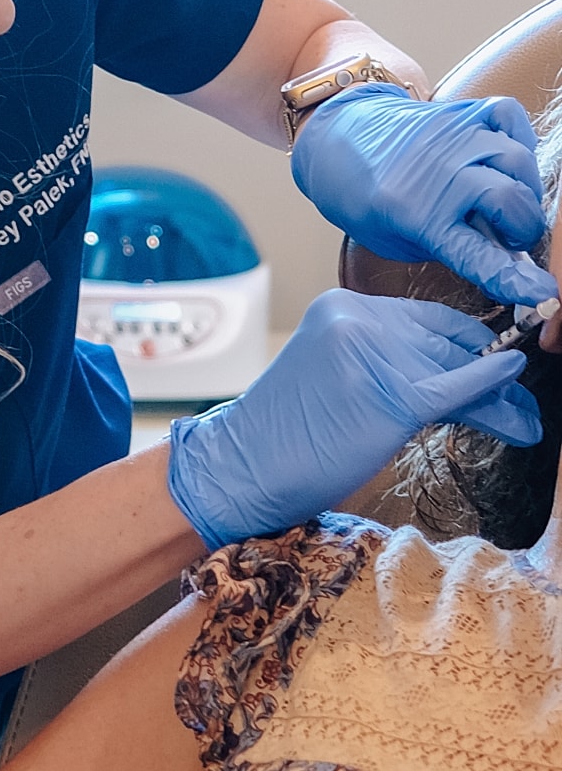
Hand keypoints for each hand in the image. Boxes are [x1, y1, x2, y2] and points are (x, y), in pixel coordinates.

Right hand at [168, 288, 540, 550]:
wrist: (244, 463)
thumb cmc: (286, 432)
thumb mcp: (337, 379)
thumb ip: (387, 364)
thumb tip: (460, 376)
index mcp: (341, 307)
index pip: (426, 316)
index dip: (469, 341)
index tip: (499, 363)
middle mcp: (358, 319)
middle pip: (446, 343)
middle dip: (491, 373)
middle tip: (522, 399)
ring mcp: (373, 353)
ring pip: (457, 369)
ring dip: (500, 396)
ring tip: (528, 420)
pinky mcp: (388, 395)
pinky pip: (456, 391)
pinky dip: (492, 388)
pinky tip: (514, 386)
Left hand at [291, 83, 555, 305]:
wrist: (335, 142)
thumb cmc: (362, 200)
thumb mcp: (396, 241)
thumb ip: (450, 248)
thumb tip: (508, 257)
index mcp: (415, 216)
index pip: (476, 253)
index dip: (515, 278)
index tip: (542, 292)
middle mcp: (437, 173)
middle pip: (508, 200)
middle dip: (524, 229)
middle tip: (513, 237)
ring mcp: (451, 137)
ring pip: (517, 161)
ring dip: (525, 190)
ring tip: (508, 203)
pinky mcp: (459, 111)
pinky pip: (509, 117)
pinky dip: (519, 140)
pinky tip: (505, 163)